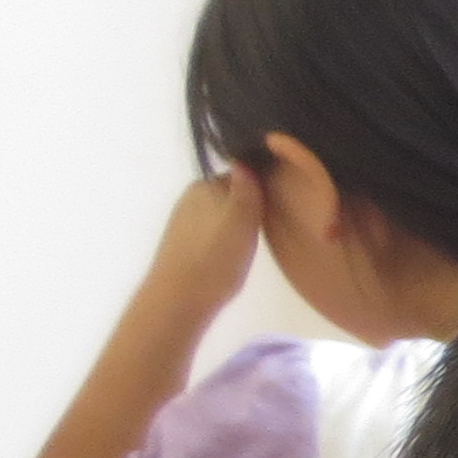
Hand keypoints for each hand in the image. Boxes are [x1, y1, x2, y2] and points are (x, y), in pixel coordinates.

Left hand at [150, 164, 267, 310]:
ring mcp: (184, 222)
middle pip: (230, 196)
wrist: (179, 298)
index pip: (241, 176)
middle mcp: (190, 198)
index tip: (278, 205)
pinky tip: (231, 258)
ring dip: (236, 226)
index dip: (261, 189)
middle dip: (248, 207)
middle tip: (269, 227)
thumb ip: (245, 188)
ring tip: (251, 245)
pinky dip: (223, 241)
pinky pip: (211, 233)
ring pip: (220, 216)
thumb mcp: (241, 218)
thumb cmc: (216, 257)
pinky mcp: (183, 245)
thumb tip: (245, 159)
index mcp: (204, 185)